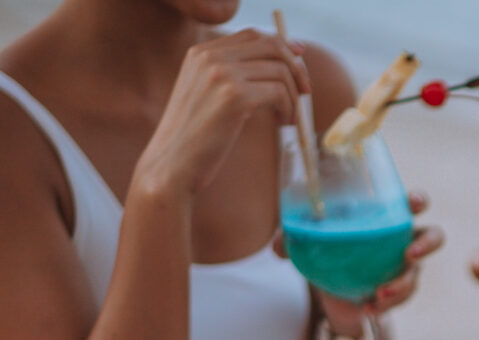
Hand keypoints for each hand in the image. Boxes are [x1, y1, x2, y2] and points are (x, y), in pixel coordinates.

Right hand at [135, 28, 311, 197]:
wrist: (172, 165)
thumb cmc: (194, 138)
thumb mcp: (207, 95)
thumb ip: (232, 75)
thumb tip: (278, 63)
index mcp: (201, 52)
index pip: (252, 35)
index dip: (282, 45)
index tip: (300, 59)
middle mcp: (209, 56)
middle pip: (271, 46)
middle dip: (296, 67)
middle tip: (305, 92)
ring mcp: (221, 74)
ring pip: (280, 71)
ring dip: (294, 96)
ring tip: (290, 118)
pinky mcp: (234, 97)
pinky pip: (279, 93)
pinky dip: (289, 109)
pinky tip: (283, 124)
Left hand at [299, 192, 444, 331]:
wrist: (329, 286)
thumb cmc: (326, 249)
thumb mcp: (308, 240)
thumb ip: (293, 238)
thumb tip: (279, 246)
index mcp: (386, 215)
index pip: (411, 203)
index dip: (418, 201)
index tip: (413, 203)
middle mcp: (402, 239)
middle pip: (433, 236)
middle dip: (428, 243)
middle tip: (410, 253)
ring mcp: (403, 268)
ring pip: (416, 275)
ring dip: (402, 286)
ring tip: (380, 294)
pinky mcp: (397, 293)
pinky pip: (400, 299)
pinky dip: (385, 305)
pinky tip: (368, 308)